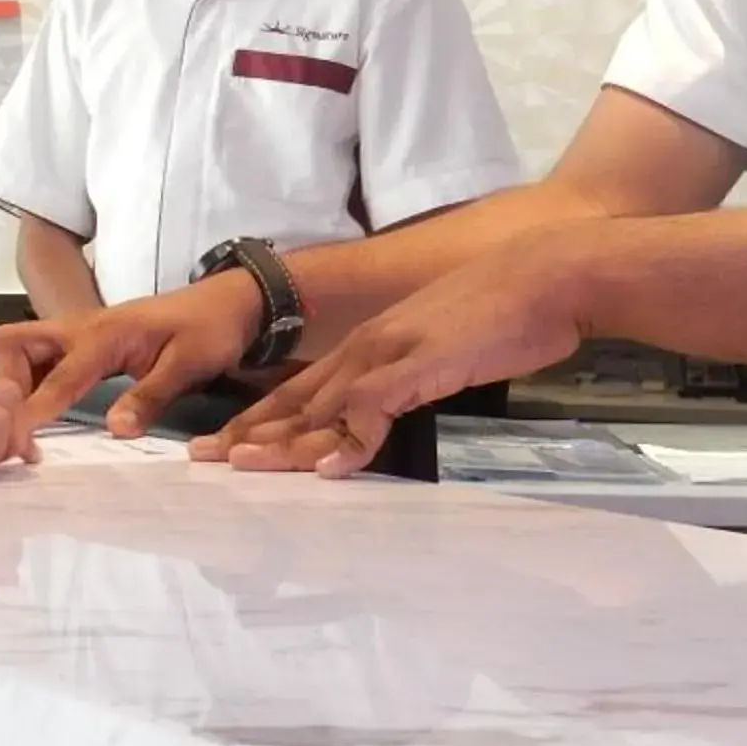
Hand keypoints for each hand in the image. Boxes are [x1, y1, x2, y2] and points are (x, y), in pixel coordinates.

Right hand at [0, 271, 262, 437]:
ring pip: (23, 350)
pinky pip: (43, 359)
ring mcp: (82, 333)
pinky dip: (34, 382)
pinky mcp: (87, 343)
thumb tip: (116, 431)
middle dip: (6, 383)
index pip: (56, 377)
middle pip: (13, 344)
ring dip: (16, 383)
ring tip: (29, 425)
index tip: (15, 443)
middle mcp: (82, 329)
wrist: (229, 302)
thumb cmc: (211, 329)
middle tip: (22, 424)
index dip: (33, 412)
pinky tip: (48, 410)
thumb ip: (151, 396)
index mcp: (105, 335)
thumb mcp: (189, 365)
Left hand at [193, 242, 587, 475]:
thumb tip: (389, 408)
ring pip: (321, 406)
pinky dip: (349, 442)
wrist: (544, 276)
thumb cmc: (502, 315)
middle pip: (296, 399)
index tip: (228, 444)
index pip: (302, 389)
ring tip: (239, 466)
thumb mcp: (441, 351)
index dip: (262, 418)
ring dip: (280, 440)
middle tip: (202, 459)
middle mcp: (368, 347)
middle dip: (248, 432)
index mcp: (371, 343)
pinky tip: (329, 469)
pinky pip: (372, 408)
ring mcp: (390, 353)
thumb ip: (410, 378)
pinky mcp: (419, 365)